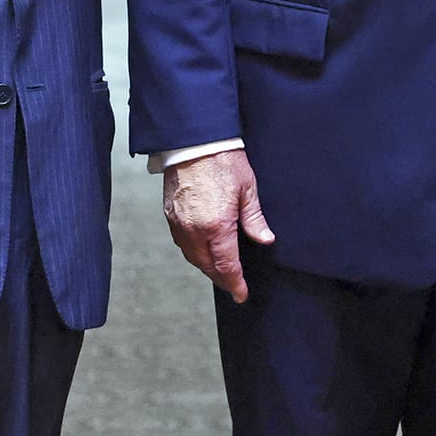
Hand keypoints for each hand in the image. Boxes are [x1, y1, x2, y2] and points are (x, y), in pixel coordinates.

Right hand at [161, 148, 274, 302]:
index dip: (235, 284)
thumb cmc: (222, 160)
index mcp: (216, 226)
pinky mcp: (170, 215)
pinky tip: (202, 250)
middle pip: (208, 266)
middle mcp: (194, 230)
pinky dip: (193, 252)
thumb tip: (265, 240)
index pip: (227, 266)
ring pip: (192, 257)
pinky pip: (181, 243)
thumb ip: (254, 219)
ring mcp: (179, 223)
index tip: (242, 294)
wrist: (193, 141)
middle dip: (222, 279)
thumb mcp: (247, 189)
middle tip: (233, 286)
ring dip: (206, 267)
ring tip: (219, 271)